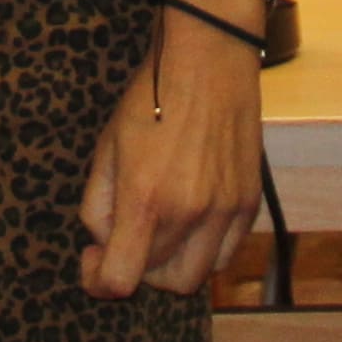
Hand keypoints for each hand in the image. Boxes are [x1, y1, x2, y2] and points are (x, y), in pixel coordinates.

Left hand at [77, 0, 268, 297]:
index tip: (92, 260)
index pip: (120, 280)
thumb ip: (98, 206)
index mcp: (146, 200)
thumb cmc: (150, 98)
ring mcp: (225, 211)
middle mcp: (190, 214)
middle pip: (159, 282)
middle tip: (125, 237)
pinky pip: (225, 254)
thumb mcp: (106, 148)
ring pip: (196, 277)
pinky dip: (203, 251)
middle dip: (135, 268)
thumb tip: (103, 244)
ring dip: (171, 266)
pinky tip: (190, 221)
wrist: (208, 59)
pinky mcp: (248, 202)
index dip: (98, 281)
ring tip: (159, 232)